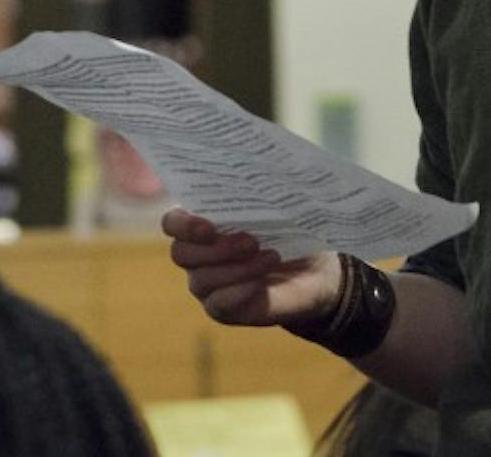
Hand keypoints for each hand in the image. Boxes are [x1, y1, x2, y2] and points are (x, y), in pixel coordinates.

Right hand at [160, 208, 342, 327]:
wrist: (317, 272)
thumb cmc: (293, 232)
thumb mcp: (281, 212)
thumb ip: (263, 198)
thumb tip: (261, 180)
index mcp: (203, 223)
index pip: (173, 223)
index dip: (183, 225)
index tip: (208, 226)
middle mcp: (197, 255)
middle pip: (182, 253)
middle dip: (216, 247)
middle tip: (251, 241)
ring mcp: (207, 284)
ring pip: (202, 279)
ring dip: (236, 268)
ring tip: (271, 257)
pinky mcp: (223, 309)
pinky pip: (218, 304)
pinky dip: (237, 292)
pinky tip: (259, 284)